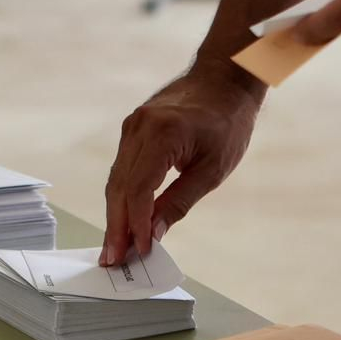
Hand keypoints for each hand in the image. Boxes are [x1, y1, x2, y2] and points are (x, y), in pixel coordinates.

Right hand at [101, 60, 264, 264]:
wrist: (223, 79)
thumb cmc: (227, 122)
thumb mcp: (212, 169)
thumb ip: (179, 201)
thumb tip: (154, 233)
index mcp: (162, 134)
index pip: (140, 188)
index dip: (137, 223)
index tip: (139, 250)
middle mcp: (139, 128)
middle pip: (120, 187)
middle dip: (117, 226)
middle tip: (113, 260)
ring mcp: (132, 127)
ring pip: (116, 180)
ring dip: (115, 215)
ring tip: (114, 247)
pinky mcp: (132, 130)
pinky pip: (122, 169)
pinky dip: (122, 197)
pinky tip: (123, 220)